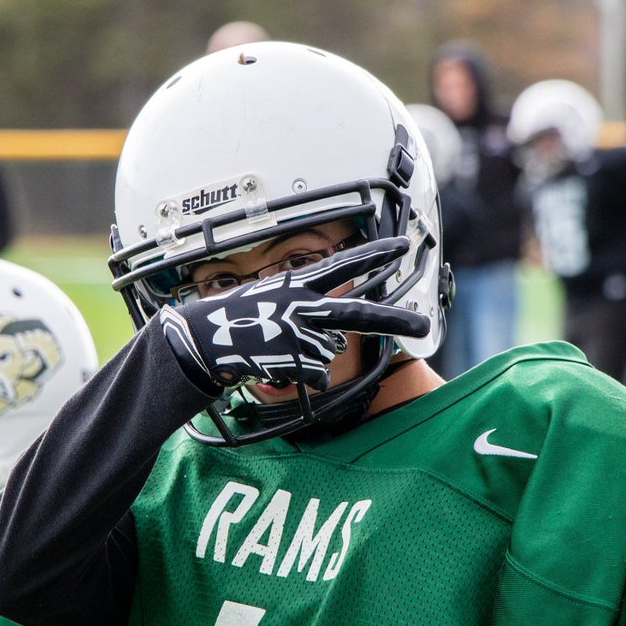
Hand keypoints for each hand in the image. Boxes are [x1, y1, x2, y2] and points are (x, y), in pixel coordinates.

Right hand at [159, 237, 429, 392]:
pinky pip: (317, 376)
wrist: (202, 341)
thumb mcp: (273, 301)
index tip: (401, 246)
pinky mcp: (294, 358)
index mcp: (299, 284)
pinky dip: (305, 378)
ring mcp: (300, 332)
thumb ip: (308, 316)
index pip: (344, 264)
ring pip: (330, 353)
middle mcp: (304, 304)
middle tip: (423, 325)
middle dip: (396, 320)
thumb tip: (338, 344)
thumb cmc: (236, 320)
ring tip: (281, 351)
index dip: (375, 254)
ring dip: (313, 358)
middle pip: (360, 313)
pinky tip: (281, 368)